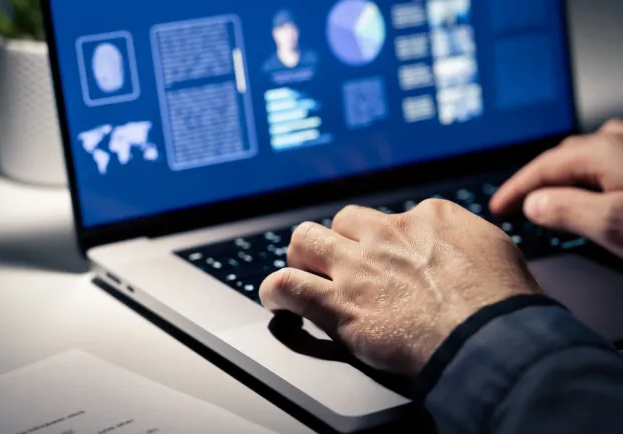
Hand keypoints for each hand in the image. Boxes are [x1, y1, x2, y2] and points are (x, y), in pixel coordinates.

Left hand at [259, 201, 539, 376]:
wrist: (491, 339)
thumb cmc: (503, 303)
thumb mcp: (494, 250)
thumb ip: (465, 239)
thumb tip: (457, 245)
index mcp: (427, 218)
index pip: (389, 218)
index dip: (386, 240)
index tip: (389, 257)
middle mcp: (386, 235)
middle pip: (343, 221)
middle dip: (340, 239)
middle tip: (342, 259)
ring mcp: (359, 268)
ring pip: (306, 241)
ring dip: (302, 255)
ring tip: (303, 269)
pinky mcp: (341, 305)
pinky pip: (289, 287)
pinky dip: (276, 290)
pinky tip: (277, 297)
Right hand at [490, 119, 622, 258]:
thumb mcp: (612, 222)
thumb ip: (567, 211)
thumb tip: (534, 204)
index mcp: (601, 151)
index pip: (542, 167)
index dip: (514, 189)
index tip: (496, 208)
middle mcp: (618, 142)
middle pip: (564, 159)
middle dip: (537, 182)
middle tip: (516, 206)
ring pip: (589, 159)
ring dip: (565, 177)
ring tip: (552, 196)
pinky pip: (610, 164)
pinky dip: (592, 176)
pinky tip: (597, 186)